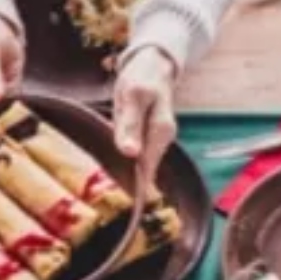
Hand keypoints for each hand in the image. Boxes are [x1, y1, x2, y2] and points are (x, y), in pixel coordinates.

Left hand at [110, 46, 177, 201]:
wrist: (152, 63)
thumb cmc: (140, 78)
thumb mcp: (132, 97)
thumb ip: (130, 125)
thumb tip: (131, 154)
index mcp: (160, 132)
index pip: (149, 168)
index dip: (139, 190)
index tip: (130, 213)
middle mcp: (164, 139)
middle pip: (147, 171)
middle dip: (134, 190)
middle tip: (117, 216)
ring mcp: (158, 138)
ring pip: (144, 165)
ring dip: (132, 180)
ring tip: (117, 205)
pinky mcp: (150, 136)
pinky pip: (142, 157)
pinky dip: (132, 168)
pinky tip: (120, 178)